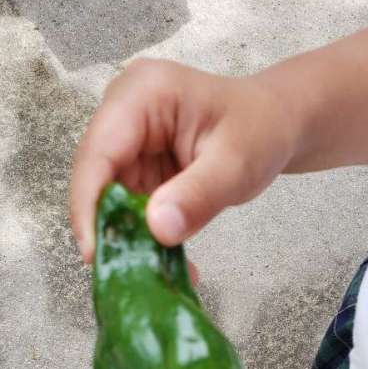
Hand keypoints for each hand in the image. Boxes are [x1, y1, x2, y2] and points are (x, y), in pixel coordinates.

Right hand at [70, 59, 299, 260]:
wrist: (277, 124)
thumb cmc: (261, 129)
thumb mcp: (236, 164)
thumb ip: (197, 196)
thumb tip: (157, 229)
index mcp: (142, 94)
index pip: (98, 153)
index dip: (89, 205)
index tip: (95, 253)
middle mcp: (124, 113)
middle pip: (96, 179)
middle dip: (109, 228)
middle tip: (126, 272)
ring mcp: (129, 141)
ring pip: (110, 201)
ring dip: (130, 239)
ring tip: (155, 274)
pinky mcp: (137, 166)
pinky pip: (130, 209)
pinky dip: (145, 237)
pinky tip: (167, 263)